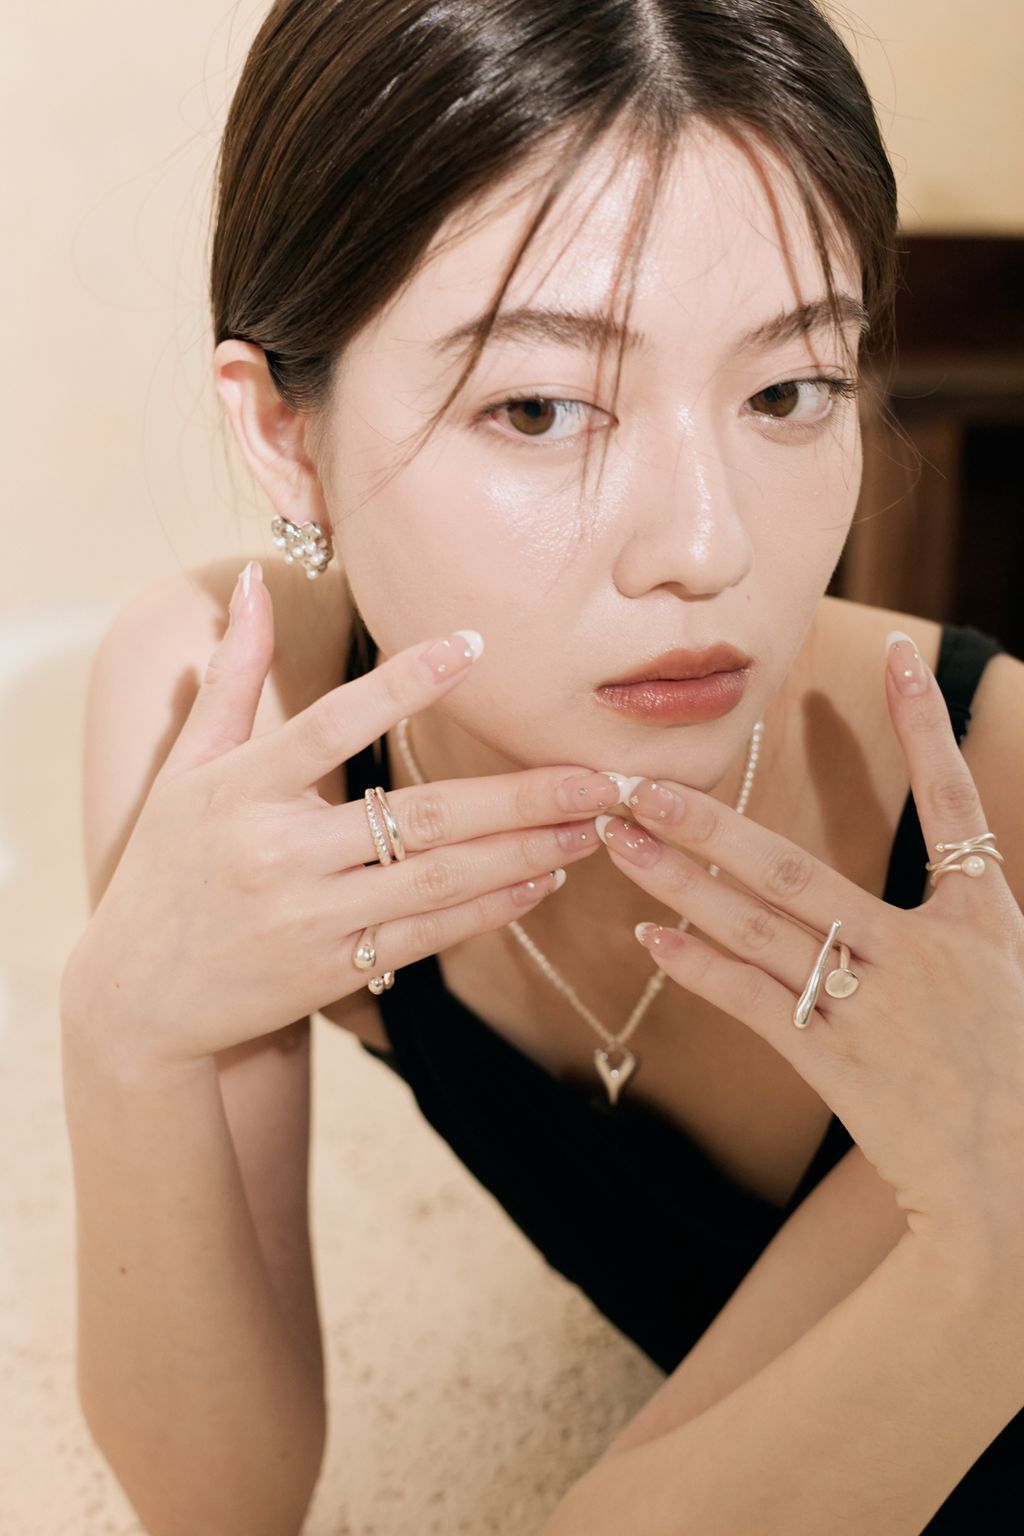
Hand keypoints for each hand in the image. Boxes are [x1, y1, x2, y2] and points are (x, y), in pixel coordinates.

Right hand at [60, 563, 600, 1069]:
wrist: (137, 999)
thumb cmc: (165, 867)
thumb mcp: (187, 769)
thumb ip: (233, 678)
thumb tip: (256, 584)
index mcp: (240, 788)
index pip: (333, 723)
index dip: (404, 683)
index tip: (473, 645)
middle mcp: (277, 851)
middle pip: (420, 815)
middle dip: (521, 796)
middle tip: (598, 777)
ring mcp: (308, 917)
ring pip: (439, 879)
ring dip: (525, 852)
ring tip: (590, 826)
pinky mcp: (331, 970)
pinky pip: (429, 936)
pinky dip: (489, 908)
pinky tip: (541, 880)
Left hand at [594, 633, 1023, 1263]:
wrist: (1020, 1186)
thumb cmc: (1020, 1075)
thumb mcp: (1011, 975)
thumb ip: (967, 911)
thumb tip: (954, 851)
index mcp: (980, 919)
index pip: (951, 801)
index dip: (923, 726)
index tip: (892, 653)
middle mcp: (923, 950)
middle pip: (795, 869)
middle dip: (708, 822)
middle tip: (638, 782)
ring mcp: (875, 1006)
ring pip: (757, 926)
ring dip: (679, 880)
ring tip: (617, 840)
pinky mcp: (838, 1062)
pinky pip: (752, 999)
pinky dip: (700, 965)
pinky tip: (651, 936)